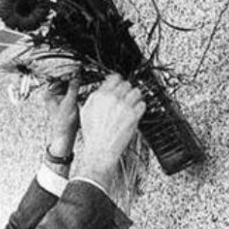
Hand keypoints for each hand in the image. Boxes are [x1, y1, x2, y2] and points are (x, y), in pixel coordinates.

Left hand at [43, 74, 80, 156]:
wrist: (66, 134)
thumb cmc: (63, 123)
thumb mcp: (69, 103)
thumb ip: (73, 88)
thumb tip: (76, 76)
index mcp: (48, 94)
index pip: (56, 78)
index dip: (66, 73)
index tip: (75, 69)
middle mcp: (52, 94)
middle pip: (62, 80)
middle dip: (72, 75)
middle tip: (81, 71)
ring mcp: (58, 97)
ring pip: (67, 84)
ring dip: (75, 80)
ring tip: (82, 75)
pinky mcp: (65, 99)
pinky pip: (70, 89)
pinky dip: (76, 85)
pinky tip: (82, 82)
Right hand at [77, 74, 145, 189]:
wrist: (100, 151)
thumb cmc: (92, 134)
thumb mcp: (86, 112)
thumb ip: (94, 98)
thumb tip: (102, 89)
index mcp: (99, 96)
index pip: (114, 78)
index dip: (119, 81)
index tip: (121, 85)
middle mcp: (112, 99)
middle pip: (127, 84)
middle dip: (127, 90)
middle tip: (127, 98)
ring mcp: (124, 106)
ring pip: (137, 92)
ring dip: (136, 97)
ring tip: (133, 104)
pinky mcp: (133, 116)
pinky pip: (142, 104)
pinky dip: (140, 108)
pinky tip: (135, 113)